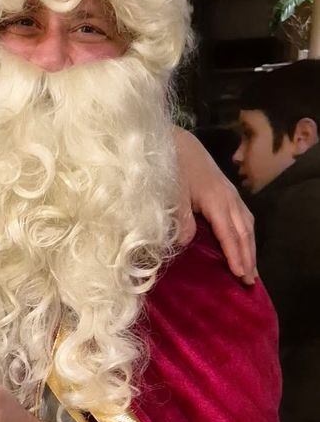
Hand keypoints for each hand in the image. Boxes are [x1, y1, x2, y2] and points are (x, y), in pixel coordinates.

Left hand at [174, 128, 255, 284]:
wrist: (174, 139)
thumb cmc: (170, 166)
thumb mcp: (172, 194)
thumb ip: (181, 219)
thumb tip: (187, 244)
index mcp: (216, 200)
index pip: (229, 234)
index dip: (235, 256)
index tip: (239, 276)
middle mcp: (228, 198)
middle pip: (243, 232)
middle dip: (248, 257)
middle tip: (248, 282)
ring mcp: (229, 192)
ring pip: (246, 224)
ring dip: (250, 246)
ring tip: (249, 268)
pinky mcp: (225, 188)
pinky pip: (243, 215)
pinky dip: (245, 232)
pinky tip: (243, 240)